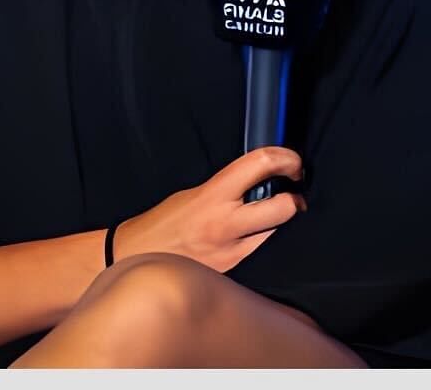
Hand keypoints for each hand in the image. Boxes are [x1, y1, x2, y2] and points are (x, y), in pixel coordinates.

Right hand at [114, 147, 306, 272]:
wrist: (136, 258)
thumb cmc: (160, 226)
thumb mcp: (190, 195)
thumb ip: (223, 190)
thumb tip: (255, 181)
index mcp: (211, 196)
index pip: (259, 165)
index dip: (285, 158)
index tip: (292, 162)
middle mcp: (225, 223)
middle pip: (284, 207)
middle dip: (294, 199)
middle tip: (290, 195)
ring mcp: (233, 251)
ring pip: (277, 233)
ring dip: (276, 223)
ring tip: (262, 218)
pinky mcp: (235, 272)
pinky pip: (260, 252)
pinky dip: (259, 242)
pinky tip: (246, 239)